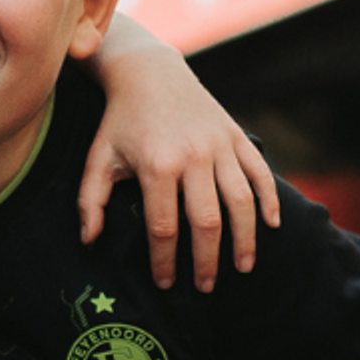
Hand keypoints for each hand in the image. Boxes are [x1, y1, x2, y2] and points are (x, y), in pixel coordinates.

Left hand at [80, 62, 279, 291]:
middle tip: (205, 287)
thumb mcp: (98, 159)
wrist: (149, 72)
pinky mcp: (236, 135)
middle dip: (207, 261)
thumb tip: (89, 242)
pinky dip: (269, 199)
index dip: (165, 261)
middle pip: (206, 222)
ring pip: (241, 201)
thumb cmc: (120, 122)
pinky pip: (260, 172)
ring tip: (243, 267)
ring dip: (244, 239)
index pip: (164, 228)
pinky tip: (271, 226)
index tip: (165, 283)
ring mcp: (219, 145)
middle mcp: (192, 156)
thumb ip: (91, 202)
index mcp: (156, 166)